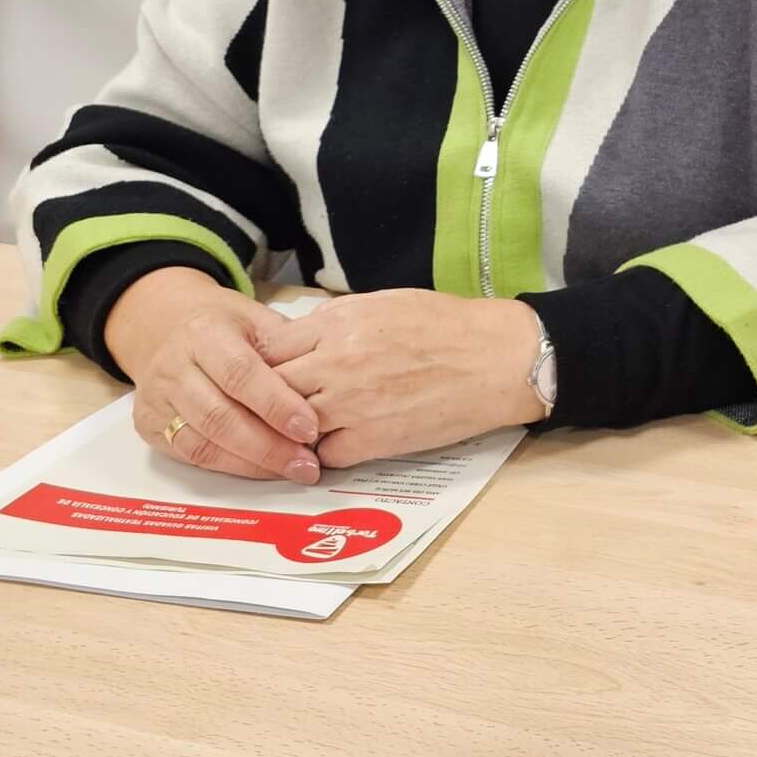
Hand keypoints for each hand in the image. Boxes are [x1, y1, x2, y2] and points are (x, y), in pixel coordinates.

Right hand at [109, 268, 323, 483]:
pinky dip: (230, 467)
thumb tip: (328, 382)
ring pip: (203, 442)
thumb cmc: (225, 326)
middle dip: (268, 445)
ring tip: (292, 470)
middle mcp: (173, 367)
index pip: (241, 374)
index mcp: (203, 333)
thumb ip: (287, 348)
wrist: (165, 327)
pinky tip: (262, 470)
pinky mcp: (149, 427)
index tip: (311, 427)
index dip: (276, 405)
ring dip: (252, 463)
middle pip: (220, 416)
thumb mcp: (257, 320)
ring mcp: (157, 400)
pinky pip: (191, 455)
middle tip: (307, 463)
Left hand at [257, 289, 542, 469]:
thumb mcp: (382, 302)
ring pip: (290, 426)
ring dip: (291, 430)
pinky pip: (325, 454)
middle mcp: (335, 364)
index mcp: (337, 324)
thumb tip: (303, 334)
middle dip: (266, 399)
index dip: (262, 362)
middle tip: (270, 407)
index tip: (264, 372)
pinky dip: (325, 452)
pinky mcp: (371, 441)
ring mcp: (350, 405)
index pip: (269, 348)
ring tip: (297, 431)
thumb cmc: (447, 325)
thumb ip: (335, 319)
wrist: (494, 359)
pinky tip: (336, 444)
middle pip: (270, 388)